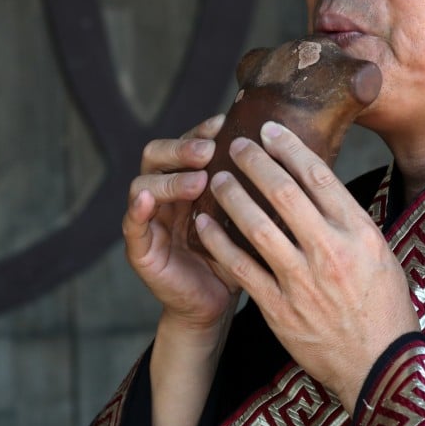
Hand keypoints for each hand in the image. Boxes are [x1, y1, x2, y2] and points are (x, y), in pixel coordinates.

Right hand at [123, 114, 239, 332]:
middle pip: (159, 154)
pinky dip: (136, 209)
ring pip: (144, 184)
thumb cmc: (237, 254)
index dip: (202, 130)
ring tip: (197, 179)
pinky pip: (131, 224)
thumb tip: (293, 149)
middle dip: (182, 147)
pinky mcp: (141, 248)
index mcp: (190, 179)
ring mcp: (150, 218)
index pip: (188, 143)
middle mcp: (166, 192)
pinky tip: (147, 200)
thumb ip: (256, 186)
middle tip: (209, 150)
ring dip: (170, 179)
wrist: (217, 302)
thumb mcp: (250, 215)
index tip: (225, 123)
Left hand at [194, 121, 420, 413]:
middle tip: (235, 145)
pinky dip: (220, 242)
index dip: (289, 148)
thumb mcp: (381, 253)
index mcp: (359, 232)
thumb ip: (350, 221)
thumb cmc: (385, 307)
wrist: (378, 365)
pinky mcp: (278, 307)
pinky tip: (205, 224)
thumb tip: (321, 188)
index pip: (318, 177)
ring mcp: (301, 280)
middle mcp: (330, 250)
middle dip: (254, 163)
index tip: (270, 130)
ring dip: (232, 196)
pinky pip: (241, 266)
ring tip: (215, 178)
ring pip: (256, 225)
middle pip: (283, 193)